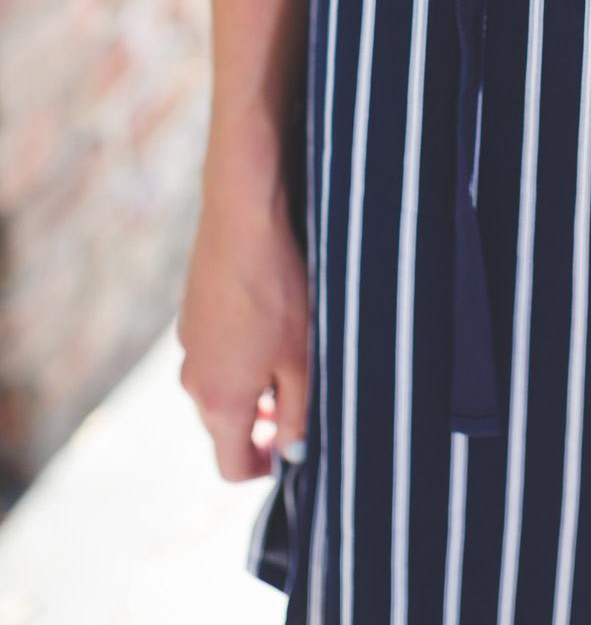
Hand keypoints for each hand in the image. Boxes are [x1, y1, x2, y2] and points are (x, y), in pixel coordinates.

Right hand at [179, 138, 309, 480]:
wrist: (243, 220)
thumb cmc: (280, 291)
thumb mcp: (303, 359)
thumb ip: (298, 414)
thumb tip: (293, 453)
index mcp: (220, 401)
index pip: (231, 465)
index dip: (264, 469)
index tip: (292, 454)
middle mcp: (193, 380)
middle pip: (223, 428)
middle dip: (259, 428)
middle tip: (298, 406)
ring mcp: (187, 344)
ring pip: (218, 387)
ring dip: (250, 388)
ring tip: (290, 358)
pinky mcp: (190, 313)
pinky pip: (214, 352)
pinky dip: (238, 355)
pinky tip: (268, 323)